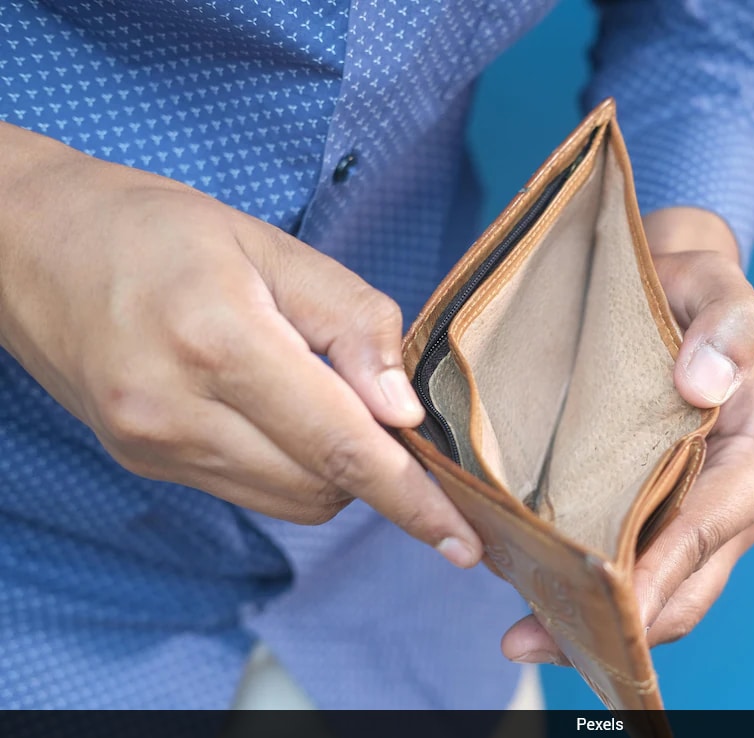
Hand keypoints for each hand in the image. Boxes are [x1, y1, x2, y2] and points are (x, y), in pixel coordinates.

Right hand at [0, 123, 482, 567]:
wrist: (29, 245)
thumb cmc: (157, 230)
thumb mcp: (270, 246)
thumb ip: (350, 323)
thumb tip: (404, 410)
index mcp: (219, 341)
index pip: (340, 446)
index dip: (411, 499)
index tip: (462, 540)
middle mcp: (178, 411)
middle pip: (323, 485)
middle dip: (376, 465)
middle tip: (385, 408)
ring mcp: (154, 447)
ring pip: (292, 499)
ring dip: (333, 468)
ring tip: (317, 393)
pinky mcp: (144, 462)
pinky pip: (251, 490)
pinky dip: (290, 465)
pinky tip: (276, 409)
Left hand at [501, 206, 753, 662]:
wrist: (668, 289)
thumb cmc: (689, 287)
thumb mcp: (715, 283)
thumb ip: (729, 323)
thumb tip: (704, 383)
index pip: (707, 531)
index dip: (658, 578)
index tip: (606, 610)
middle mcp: (738, 501)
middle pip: (685, 586)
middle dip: (619, 625)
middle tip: (532, 640)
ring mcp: (700, 516)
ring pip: (659, 594)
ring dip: (597, 625)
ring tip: (522, 638)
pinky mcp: (662, 516)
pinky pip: (636, 571)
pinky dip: (593, 597)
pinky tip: (535, 603)